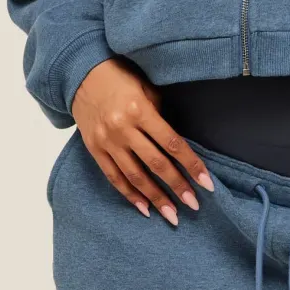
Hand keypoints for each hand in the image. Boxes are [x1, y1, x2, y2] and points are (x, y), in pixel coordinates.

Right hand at [69, 57, 214, 225]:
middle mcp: (123, 128)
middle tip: (193, 205)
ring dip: (155, 198)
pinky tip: (144, 208)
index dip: (191, 164)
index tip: (207, 183)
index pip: (172, 144)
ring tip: (171, 215)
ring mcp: (107, 141)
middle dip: (177, 186)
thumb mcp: (146, 88)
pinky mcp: (94, 149)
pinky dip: (129, 194)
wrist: (82, 74)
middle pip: (155, 163)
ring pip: (135, 176)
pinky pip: (113, 177)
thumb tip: (175, 145)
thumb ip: (160, 116)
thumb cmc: (121, 78)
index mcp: (140, 110)